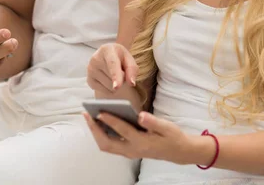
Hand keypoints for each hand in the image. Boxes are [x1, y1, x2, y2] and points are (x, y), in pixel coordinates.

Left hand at [84, 111, 211, 165]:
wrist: (178, 151)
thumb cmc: (172, 136)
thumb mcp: (166, 127)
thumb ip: (153, 122)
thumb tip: (140, 115)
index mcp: (141, 142)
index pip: (122, 130)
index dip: (110, 120)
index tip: (100, 110)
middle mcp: (132, 150)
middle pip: (107, 144)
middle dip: (95, 130)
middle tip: (86, 115)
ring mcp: (129, 152)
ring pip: (107, 146)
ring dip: (96, 133)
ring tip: (89, 117)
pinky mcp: (128, 150)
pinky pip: (110, 145)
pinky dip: (102, 135)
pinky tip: (99, 122)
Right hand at [87, 43, 138, 94]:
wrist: (107, 56)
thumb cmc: (119, 57)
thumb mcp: (128, 58)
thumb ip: (132, 69)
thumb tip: (131, 83)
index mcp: (107, 50)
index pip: (112, 64)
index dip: (115, 76)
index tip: (117, 87)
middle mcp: (95, 59)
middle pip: (113, 78)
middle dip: (121, 78)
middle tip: (120, 69)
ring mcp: (91, 70)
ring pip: (110, 87)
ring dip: (115, 84)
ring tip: (112, 73)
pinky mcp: (89, 80)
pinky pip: (105, 92)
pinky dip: (110, 89)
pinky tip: (107, 78)